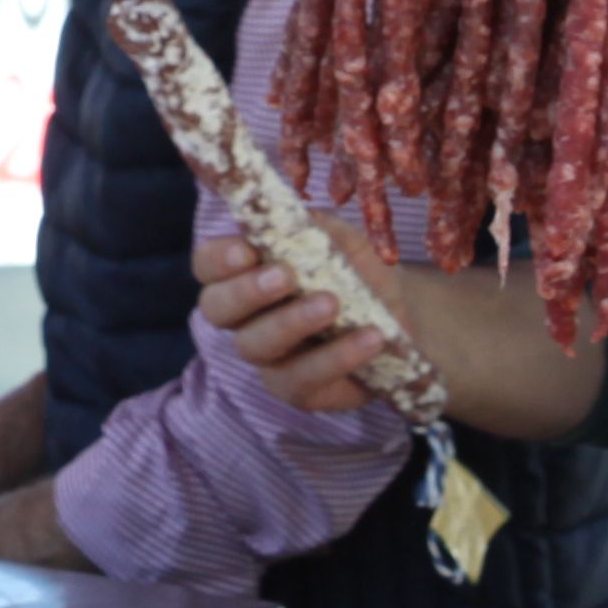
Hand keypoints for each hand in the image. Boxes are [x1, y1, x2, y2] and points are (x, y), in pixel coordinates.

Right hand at [196, 229, 398, 414]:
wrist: (399, 315)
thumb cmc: (356, 270)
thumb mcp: (341, 240)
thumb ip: (315, 227)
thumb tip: (293, 216)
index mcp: (244, 272)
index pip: (207, 264)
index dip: (218, 258)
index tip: (246, 249)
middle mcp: (245, 317)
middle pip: (216, 309)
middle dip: (247, 291)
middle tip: (285, 276)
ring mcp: (267, 358)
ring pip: (255, 345)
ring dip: (291, 323)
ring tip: (333, 305)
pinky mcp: (297, 390)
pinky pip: (303, 378)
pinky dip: (337, 357)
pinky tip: (370, 338)